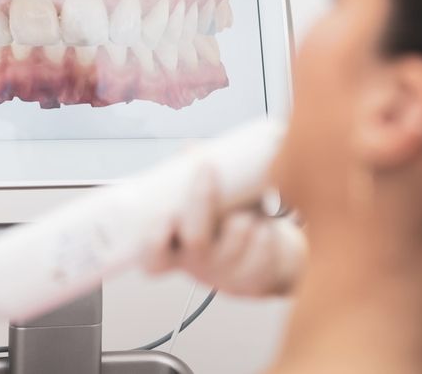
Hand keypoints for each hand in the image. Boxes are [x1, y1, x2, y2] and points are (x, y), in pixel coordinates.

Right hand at [142, 164, 306, 297]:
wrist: (264, 262)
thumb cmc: (224, 230)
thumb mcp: (203, 209)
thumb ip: (191, 181)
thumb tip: (188, 148)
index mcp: (176, 252)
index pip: (154, 258)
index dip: (155, 240)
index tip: (165, 213)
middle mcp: (198, 265)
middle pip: (196, 239)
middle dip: (201, 199)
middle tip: (206, 167)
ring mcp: (227, 273)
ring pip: (236, 232)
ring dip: (244, 211)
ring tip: (250, 204)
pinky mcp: (256, 274)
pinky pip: (263, 241)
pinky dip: (266, 224)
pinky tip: (265, 222)